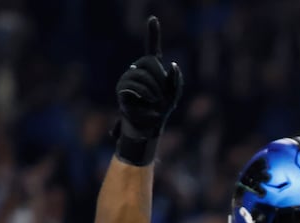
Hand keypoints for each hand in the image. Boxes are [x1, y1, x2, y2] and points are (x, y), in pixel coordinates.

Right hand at [114, 16, 182, 155]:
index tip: (153, 18)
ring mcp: (128, 78)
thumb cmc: (162, 109)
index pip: (152, 47)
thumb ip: (177, 79)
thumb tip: (173, 65)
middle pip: (150, 63)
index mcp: (152, 68)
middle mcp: (138, 69)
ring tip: (153, 102)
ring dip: (153, 92)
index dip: (152, 32)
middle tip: (161, 97)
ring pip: (142, 77)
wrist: (149, 126)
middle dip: (160, 81)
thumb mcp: (174, 95)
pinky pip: (132, 87)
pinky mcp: (122, 89)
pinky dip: (142, 97)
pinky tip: (144, 104)